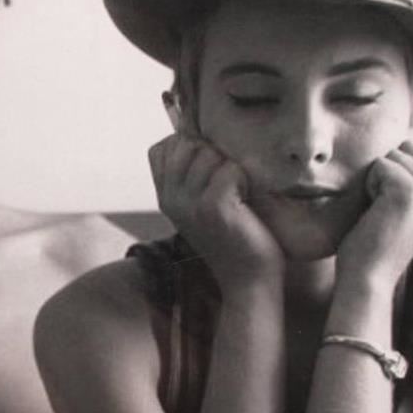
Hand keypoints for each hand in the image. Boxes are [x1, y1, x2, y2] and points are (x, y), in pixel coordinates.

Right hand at [148, 133, 283, 287]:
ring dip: (231, 167)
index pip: (163, 147)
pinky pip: (229, 169)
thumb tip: (200, 134)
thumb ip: (193, 174)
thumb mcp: (202, 204)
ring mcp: (189, 204)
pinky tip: (246, 200)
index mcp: (165, 196)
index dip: (189, 147)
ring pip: (208, 153)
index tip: (210, 171)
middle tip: (228, 184)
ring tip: (238, 194)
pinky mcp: (213, 208)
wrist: (249, 278)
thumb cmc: (234, 235)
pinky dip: (243, 179)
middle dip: (213, 153)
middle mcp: (170, 199)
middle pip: (186, 144)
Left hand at [335, 136, 412, 288]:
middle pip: (406, 146)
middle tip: (385, 208)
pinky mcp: (412, 192)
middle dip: (386, 172)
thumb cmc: (376, 237)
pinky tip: (376, 213)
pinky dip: (369, 187)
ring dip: (376, 181)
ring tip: (381, 212)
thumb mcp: (405, 199)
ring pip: (392, 155)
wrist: (368, 276)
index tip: (394, 204)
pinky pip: (380, 165)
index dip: (395, 169)